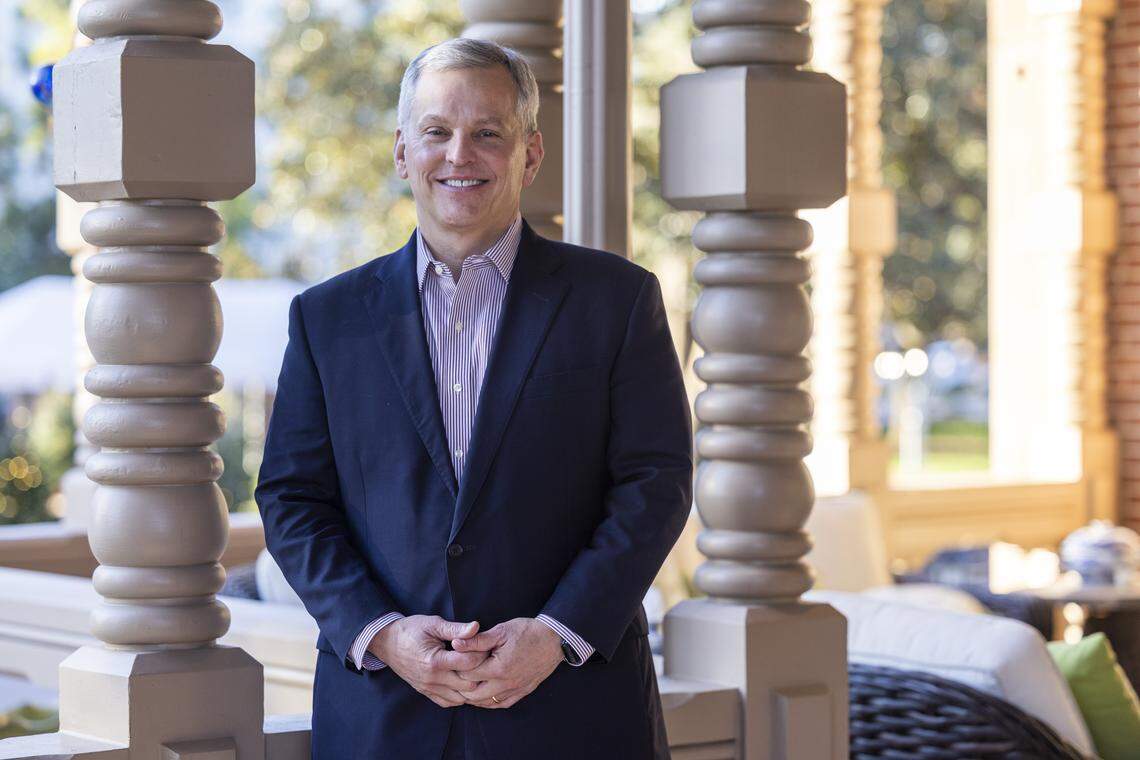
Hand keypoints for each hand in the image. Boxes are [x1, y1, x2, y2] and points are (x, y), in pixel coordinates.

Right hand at [368, 615, 489, 707]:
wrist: (387, 642)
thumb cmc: (410, 630)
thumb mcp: (433, 624)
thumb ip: (455, 628)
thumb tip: (476, 627)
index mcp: (434, 661)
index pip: (468, 663)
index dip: (481, 653)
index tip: (483, 646)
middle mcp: (432, 679)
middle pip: (468, 685)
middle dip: (479, 672)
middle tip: (482, 659)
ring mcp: (428, 688)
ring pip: (460, 698)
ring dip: (470, 686)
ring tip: (473, 670)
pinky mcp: (425, 692)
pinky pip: (447, 702)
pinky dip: (458, 695)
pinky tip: (462, 681)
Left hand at [451, 617, 563, 708]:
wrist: (555, 639)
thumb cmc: (527, 632)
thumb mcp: (501, 631)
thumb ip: (477, 640)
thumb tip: (455, 644)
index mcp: (498, 668)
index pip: (468, 675)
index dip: (458, 667)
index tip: (455, 659)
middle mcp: (506, 684)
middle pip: (473, 695)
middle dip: (462, 685)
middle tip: (458, 673)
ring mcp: (515, 690)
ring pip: (485, 703)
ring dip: (474, 696)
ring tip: (467, 683)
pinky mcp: (523, 692)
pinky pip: (501, 705)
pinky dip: (488, 702)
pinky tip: (484, 693)